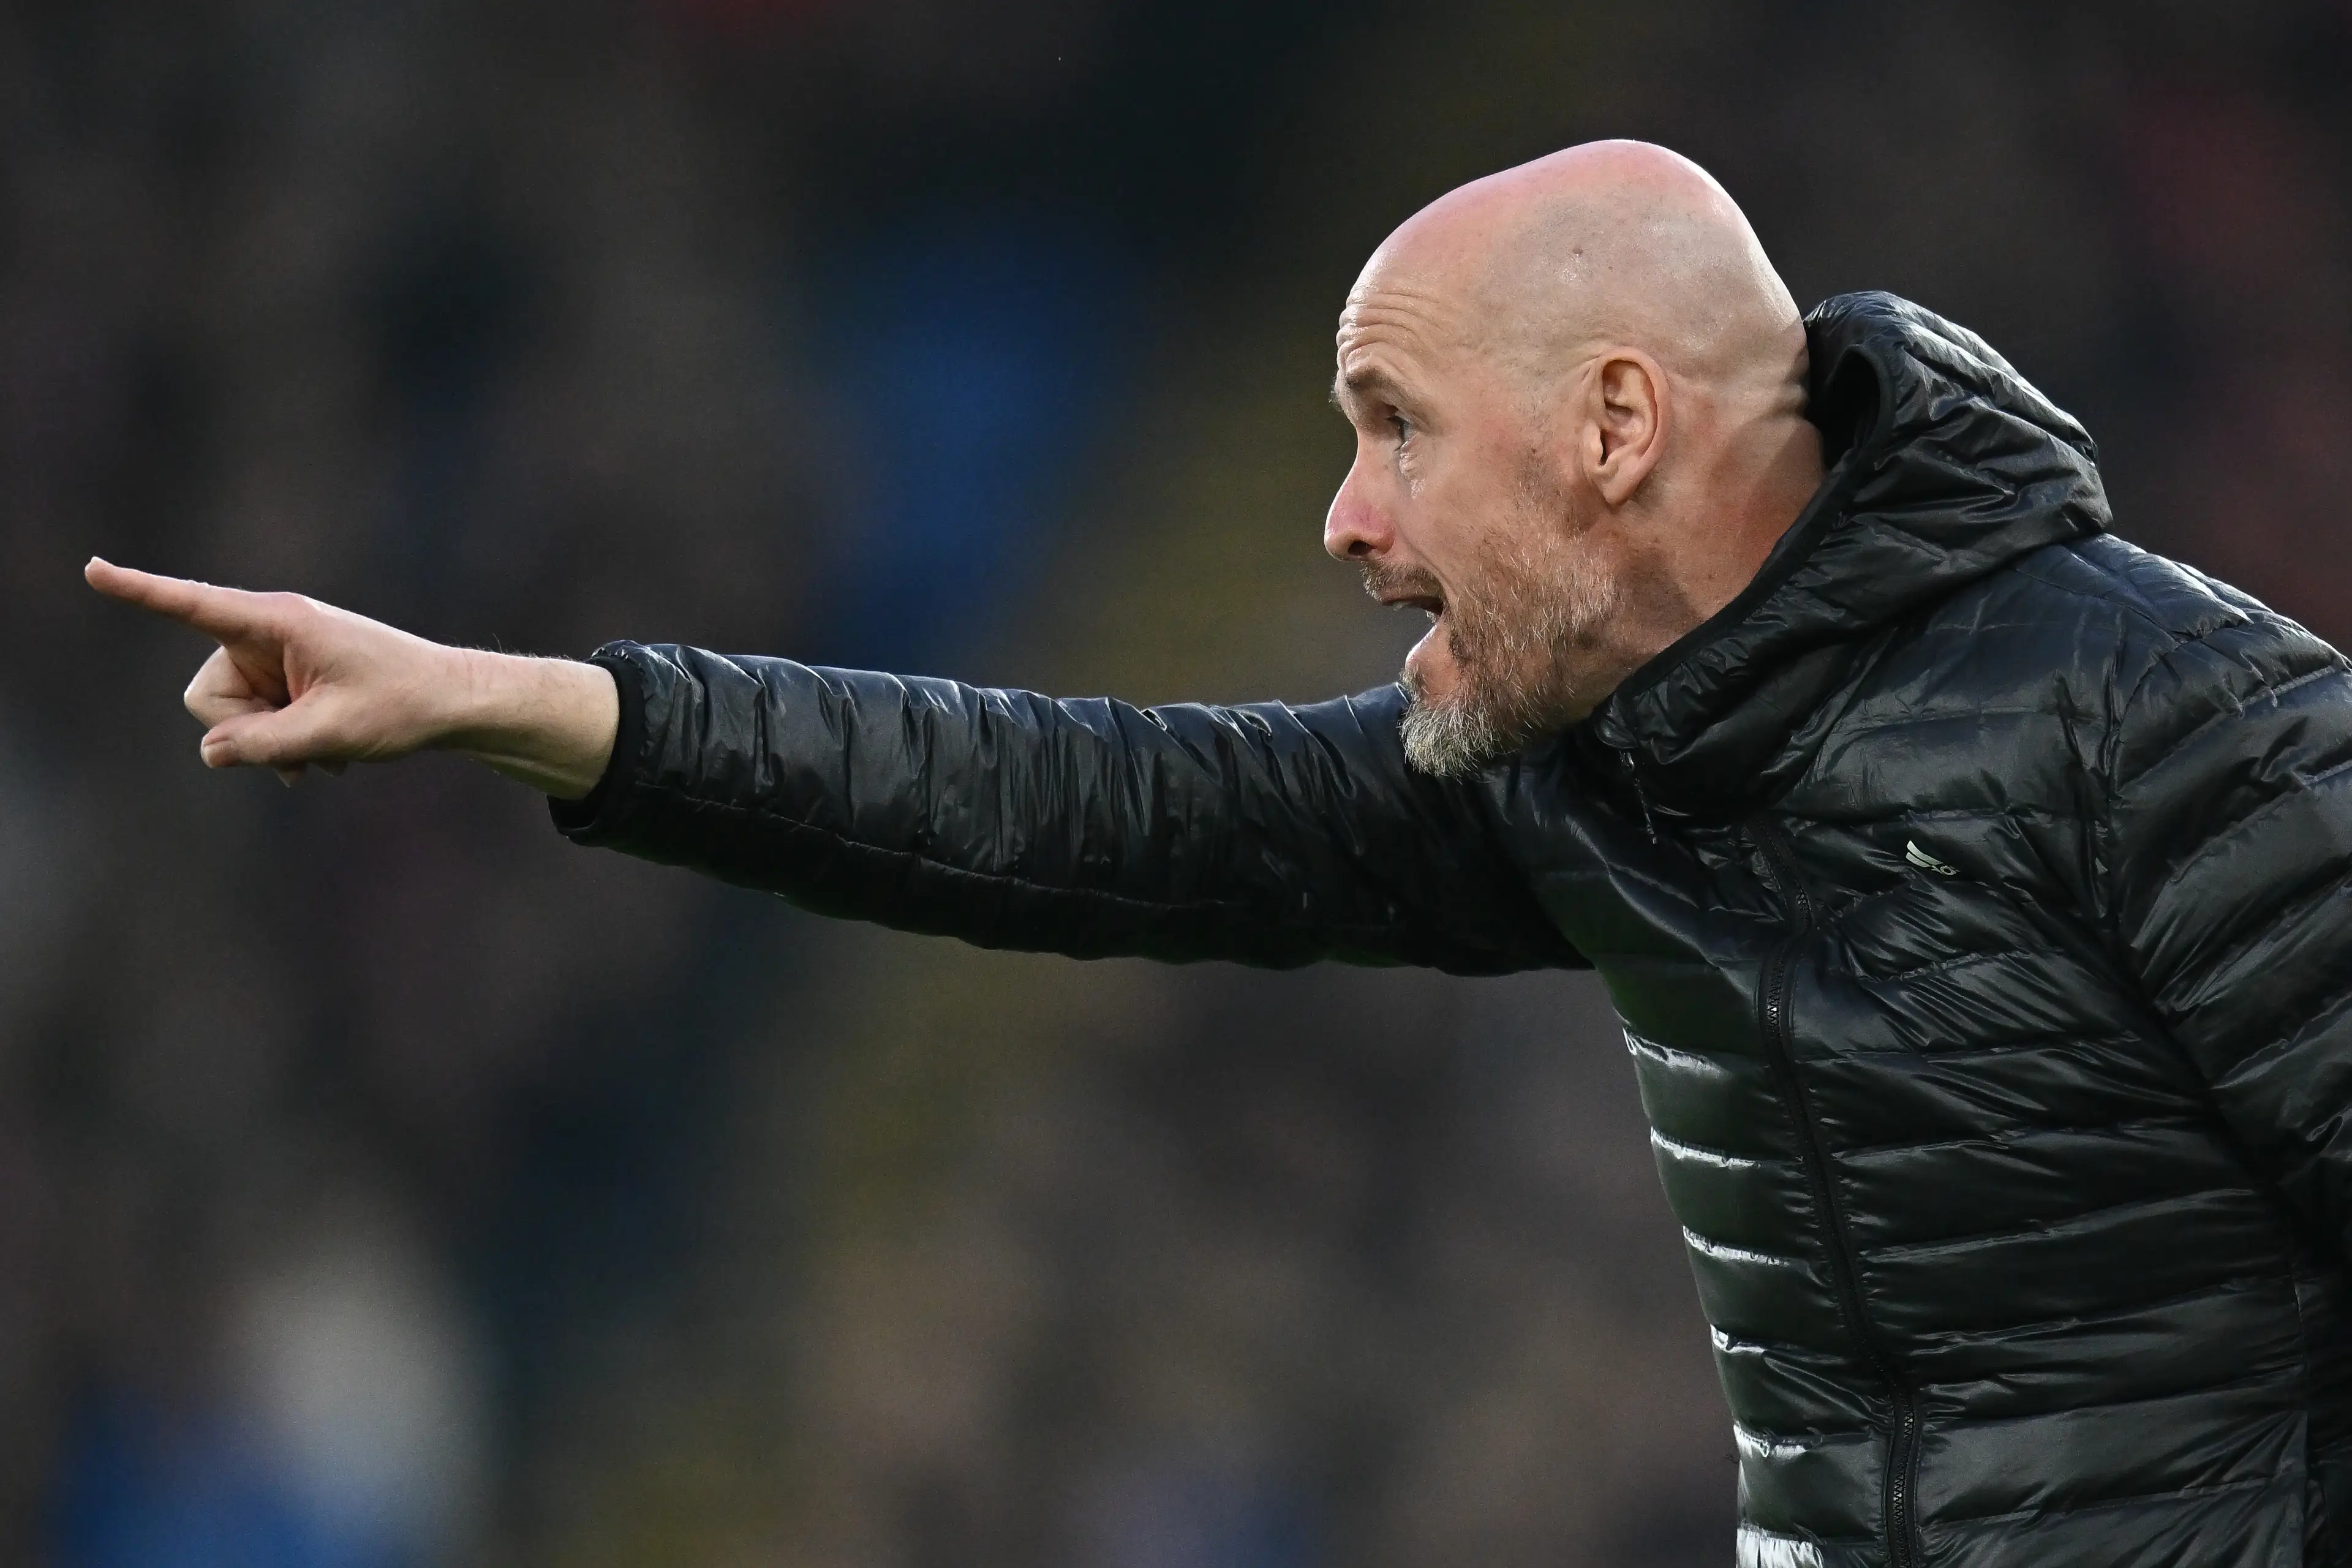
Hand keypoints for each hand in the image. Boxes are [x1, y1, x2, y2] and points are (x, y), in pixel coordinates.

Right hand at [86, 559, 619, 797]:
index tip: (93, 569)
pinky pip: (258, 719)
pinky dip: (286, 743)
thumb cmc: (403, 706)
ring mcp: (278, 655)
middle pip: (209, 695)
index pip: (195, 605)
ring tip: (326, 754)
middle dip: (244, 732)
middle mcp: (270, 631)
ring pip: (232, 715)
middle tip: (305, 750)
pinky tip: (330, 757)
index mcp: (279, 622)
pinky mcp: (290, 677)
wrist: (454, 704)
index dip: (141, 591)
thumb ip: (264, 745)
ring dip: (270, 744)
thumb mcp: (331, 734)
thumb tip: (211, 752)